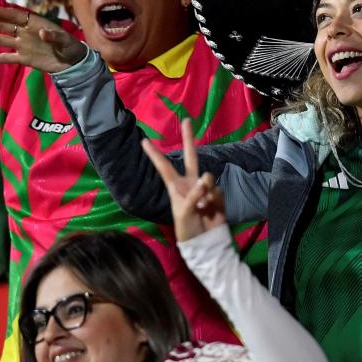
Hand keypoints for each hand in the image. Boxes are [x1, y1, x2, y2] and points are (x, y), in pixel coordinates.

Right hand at [0, 5, 85, 72]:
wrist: (73, 62)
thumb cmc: (71, 46)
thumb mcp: (66, 40)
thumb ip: (54, 36)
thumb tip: (43, 33)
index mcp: (35, 23)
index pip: (15, 16)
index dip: (1, 12)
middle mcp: (26, 33)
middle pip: (3, 26)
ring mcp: (23, 46)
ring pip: (2, 40)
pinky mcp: (24, 59)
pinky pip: (7, 58)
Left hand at [140, 119, 225, 241]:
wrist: (205, 241)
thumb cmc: (187, 228)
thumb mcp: (184, 214)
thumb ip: (193, 196)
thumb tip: (205, 181)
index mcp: (175, 186)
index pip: (164, 167)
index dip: (154, 154)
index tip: (144, 141)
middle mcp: (190, 182)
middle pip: (190, 156)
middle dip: (188, 138)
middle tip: (186, 119)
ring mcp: (205, 187)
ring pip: (208, 177)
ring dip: (206, 190)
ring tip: (203, 206)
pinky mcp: (217, 194)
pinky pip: (217, 190)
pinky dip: (214, 200)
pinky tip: (211, 210)